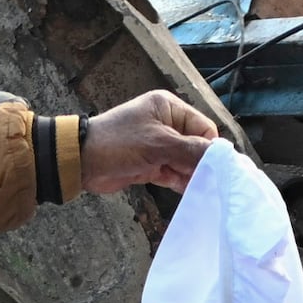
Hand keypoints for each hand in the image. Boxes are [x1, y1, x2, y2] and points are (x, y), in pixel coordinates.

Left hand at [72, 91, 224, 195]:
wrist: (81, 162)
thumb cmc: (118, 143)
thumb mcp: (158, 144)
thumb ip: (190, 150)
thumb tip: (221, 156)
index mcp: (169, 108)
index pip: (203, 128)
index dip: (210, 148)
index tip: (217, 168)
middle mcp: (166, 124)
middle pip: (196, 146)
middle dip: (201, 164)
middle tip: (212, 183)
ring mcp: (159, 146)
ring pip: (185, 162)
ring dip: (192, 176)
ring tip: (204, 191)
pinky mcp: (151, 165)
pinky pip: (173, 173)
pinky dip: (181, 182)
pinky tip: (191, 194)